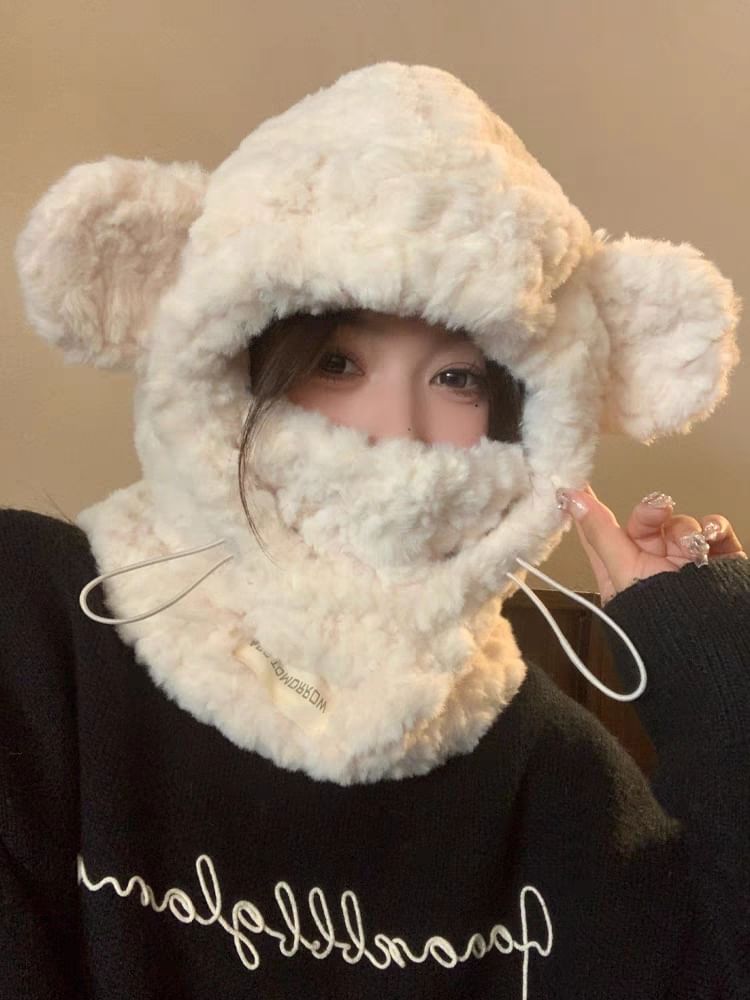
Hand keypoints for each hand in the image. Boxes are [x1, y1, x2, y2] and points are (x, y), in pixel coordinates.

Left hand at [556, 484, 747, 605]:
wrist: (718, 639)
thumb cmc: (664, 615)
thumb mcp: (625, 572)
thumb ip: (600, 533)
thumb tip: (570, 499)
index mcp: (620, 572)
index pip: (598, 533)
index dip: (587, 508)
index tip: (576, 482)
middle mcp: (650, 564)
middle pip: (644, 522)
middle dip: (651, 513)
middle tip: (659, 510)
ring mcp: (684, 559)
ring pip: (679, 523)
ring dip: (685, 530)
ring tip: (693, 551)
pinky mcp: (714, 557)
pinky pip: (712, 528)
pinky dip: (713, 528)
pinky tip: (712, 537)